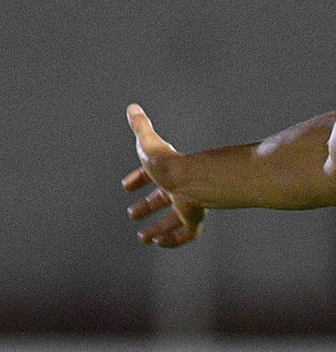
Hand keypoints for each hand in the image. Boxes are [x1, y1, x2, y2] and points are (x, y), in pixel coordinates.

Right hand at [123, 104, 205, 245]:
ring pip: (173, 220)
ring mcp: (188, 204)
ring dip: (157, 229)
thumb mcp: (147, 143)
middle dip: (147, 206)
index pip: (151, 174)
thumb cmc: (167, 162)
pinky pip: (185, 234)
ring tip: (143, 237)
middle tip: (133, 214)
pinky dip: (172, 240)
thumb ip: (141, 126)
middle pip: (162, 199)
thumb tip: (133, 108)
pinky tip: (158, 243)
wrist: (189, 180)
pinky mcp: (194, 218)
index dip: (138, 179)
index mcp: (168, 169)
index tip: (126, 186)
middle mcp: (179, 187)